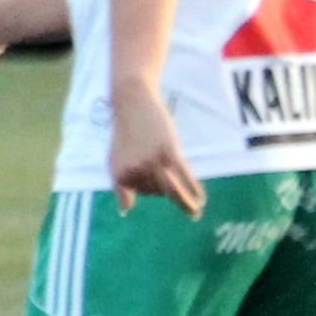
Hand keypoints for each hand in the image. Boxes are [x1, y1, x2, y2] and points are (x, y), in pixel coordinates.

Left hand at [106, 78, 204, 216]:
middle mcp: (134, 171)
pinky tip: (200, 201)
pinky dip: (193, 190)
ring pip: (171, 189)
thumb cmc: (126, 132)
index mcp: (119, 175)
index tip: (153, 180)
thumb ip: (121, 186)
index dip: (150, 188)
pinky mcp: (169, 152)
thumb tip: (125, 211)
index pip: (141, 192)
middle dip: (165, 189)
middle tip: (174, 192)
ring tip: (194, 212)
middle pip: (157, 191)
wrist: (132, 103)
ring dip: (185, 203)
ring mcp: (152, 162)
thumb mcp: (115, 160)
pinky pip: (184, 177)